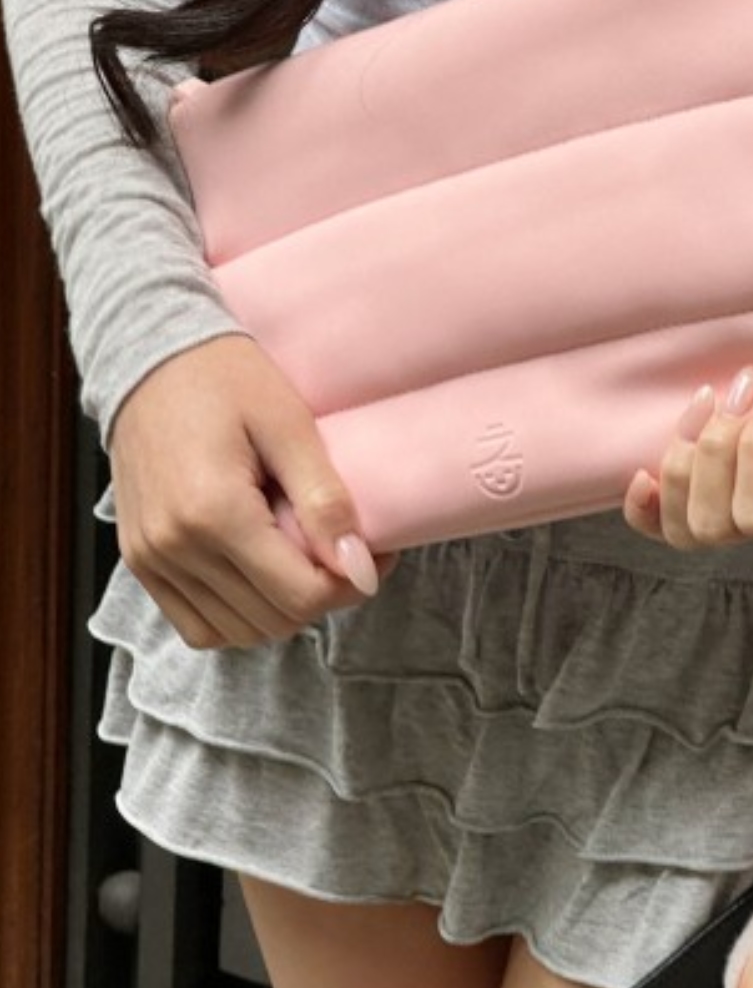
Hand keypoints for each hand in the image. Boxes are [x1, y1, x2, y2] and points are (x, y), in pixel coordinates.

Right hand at [109, 335, 392, 649]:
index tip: (378, 551)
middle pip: (273, 620)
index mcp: (214, 514)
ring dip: (283, 609)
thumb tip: (361, 567)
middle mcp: (174, 548)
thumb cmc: (224, 378)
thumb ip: (326, 500)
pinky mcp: (140, 561)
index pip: (300, 596)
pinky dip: (238, 615)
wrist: (149, 355)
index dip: (352, 584)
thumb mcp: (289, 425)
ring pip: (238, 632)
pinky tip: (264, 575)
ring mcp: (150, 560)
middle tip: (348, 551)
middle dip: (324, 595)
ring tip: (306, 558)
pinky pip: (198, 625)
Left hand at [622, 367, 752, 549]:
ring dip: (689, 453)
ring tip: (714, 396)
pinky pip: (655, 525)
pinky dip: (645, 507)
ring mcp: (719, 513)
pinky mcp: (690, 495)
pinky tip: (643, 475)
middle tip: (752, 382)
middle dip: (723, 443)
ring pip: (682, 519)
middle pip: (713, 518)